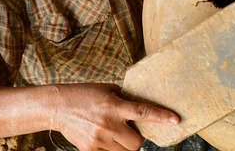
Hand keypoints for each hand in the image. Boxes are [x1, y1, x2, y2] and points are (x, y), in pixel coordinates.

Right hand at [52, 83, 179, 150]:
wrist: (58, 106)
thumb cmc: (84, 94)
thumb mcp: (108, 90)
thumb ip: (124, 98)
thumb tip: (141, 105)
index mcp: (115, 106)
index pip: (143, 112)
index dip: (161, 116)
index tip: (176, 120)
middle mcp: (108, 124)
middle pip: (137, 142)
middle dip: (136, 138)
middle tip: (127, 129)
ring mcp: (99, 139)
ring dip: (124, 145)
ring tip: (113, 133)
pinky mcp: (90, 150)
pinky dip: (111, 149)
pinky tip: (102, 137)